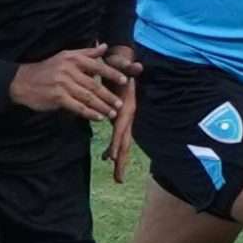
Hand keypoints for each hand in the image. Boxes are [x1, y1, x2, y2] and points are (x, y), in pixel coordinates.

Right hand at [8, 44, 124, 123]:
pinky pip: (77, 107)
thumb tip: (105, 46)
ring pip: (88, 97)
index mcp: (72, 60)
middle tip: (120, 103)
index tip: (125, 80)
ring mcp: (63, 85)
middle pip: (94, 85)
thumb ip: (87, 53)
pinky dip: (89, 113)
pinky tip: (98, 117)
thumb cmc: (47, 69)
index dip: (112, 74)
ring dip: (102, 106)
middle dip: (109, 95)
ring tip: (113, 112)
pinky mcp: (57, 97)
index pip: (97, 66)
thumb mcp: (65, 56)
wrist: (22, 82)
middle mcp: (68, 71)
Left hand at [105, 57, 136, 180]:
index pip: (122, 128)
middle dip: (122, 161)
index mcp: (127, 107)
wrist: (123, 65)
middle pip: (126, 142)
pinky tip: (106, 158)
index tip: (113, 158)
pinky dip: (113, 149)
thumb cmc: (121, 65)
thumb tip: (136, 66)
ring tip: (116, 176)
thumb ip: (128, 66)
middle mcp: (127, 116)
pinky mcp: (119, 118)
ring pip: (122, 143)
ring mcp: (123, 118)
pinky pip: (117, 137)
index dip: (118, 142)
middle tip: (118, 179)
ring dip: (119, 160)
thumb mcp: (123, 64)